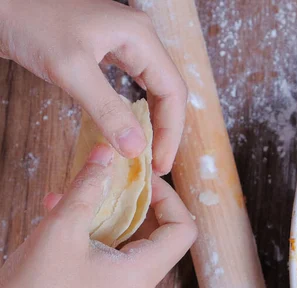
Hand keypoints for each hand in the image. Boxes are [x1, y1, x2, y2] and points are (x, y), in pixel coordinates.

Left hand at [0, 0, 186, 174]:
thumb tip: (136, 149)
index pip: (173, 91)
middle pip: (168, 91)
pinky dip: (135, 110)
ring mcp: (124, 43)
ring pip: (153, 89)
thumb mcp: (70, 69)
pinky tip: (131, 126)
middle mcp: (140, 38)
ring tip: (148, 151)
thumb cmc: (30, 22)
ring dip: (153, 121)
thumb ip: (107, 110)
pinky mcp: (107, 50)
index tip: (160, 164)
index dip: (171, 132)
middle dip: (165, 130)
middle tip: (156, 164)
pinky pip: (134, 84)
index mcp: (141, 37)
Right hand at [0, 144, 196, 287]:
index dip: (170, 198)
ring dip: (113, 217)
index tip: (144, 179)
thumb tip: (107, 152)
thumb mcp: (61, 229)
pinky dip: (101, 236)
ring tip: (81, 197)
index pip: (183, 230)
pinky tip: (66, 218)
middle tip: (114, 181)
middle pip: (160, 238)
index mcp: (142, 277)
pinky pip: (116, 261)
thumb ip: (88, 187)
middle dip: (137, 204)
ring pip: (134, 247)